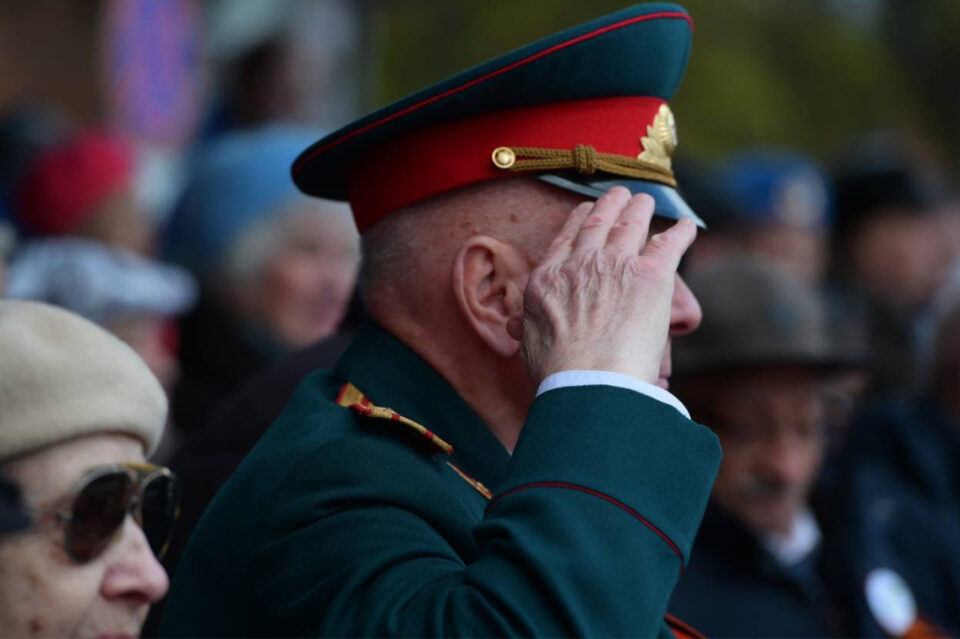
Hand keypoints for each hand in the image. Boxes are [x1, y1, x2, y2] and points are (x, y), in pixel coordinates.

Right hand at [510, 186, 696, 384]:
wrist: (589, 381)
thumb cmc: (558, 372)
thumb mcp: (529, 342)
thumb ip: (525, 325)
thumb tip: (513, 325)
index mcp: (550, 277)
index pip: (567, 238)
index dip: (579, 221)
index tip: (586, 211)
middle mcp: (582, 263)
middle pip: (599, 222)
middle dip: (610, 205)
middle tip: (620, 195)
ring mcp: (617, 264)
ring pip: (631, 223)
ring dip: (640, 208)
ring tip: (645, 201)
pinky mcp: (652, 276)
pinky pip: (670, 243)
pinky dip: (680, 232)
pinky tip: (686, 226)